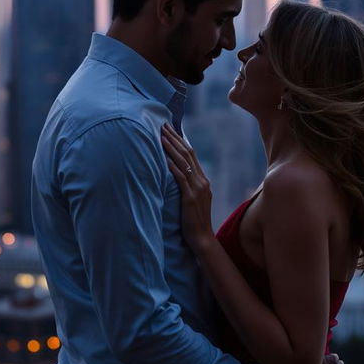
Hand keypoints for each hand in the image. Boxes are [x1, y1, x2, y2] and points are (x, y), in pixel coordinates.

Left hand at [162, 124, 213, 251]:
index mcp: (203, 180)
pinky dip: (172, 167)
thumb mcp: (194, 198)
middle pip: (187, 153)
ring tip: (161, 136)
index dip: (180, 140)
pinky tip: (164, 158)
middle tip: (163, 125)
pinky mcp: (190, 197)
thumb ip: (189, 185)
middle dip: (174, 138)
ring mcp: (197, 188)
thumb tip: (177, 174)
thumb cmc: (194, 220)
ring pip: (184, 162)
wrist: (202, 237)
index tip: (170, 129)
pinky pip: (181, 178)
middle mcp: (202, 181)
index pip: (191, 154)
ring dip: (171, 148)